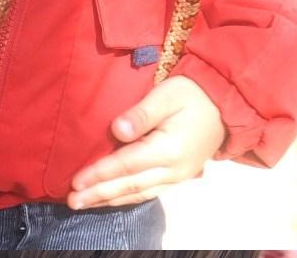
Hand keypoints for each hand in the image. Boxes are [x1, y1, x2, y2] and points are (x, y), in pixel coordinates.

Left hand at [67, 76, 225, 208]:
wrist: (224, 104)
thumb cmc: (192, 93)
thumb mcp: (166, 94)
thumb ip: (141, 114)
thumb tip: (116, 131)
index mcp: (168, 149)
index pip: (126, 165)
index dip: (99, 173)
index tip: (75, 181)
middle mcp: (173, 170)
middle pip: (129, 186)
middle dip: (99, 194)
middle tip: (72, 201)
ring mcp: (178, 177)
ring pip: (139, 193)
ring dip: (110, 199)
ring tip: (85, 204)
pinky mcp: (180, 176)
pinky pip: (150, 192)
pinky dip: (128, 197)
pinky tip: (114, 198)